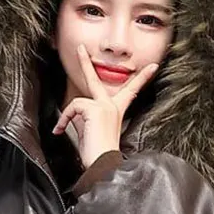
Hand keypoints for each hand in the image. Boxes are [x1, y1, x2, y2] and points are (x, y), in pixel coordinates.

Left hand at [53, 45, 158, 168]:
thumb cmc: (98, 154)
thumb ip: (86, 117)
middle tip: (81, 48)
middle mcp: (112, 106)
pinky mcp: (96, 109)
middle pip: (97, 80)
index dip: (142, 79)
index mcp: (116, 111)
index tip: (153, 68)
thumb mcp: (92, 130)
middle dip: (86, 62)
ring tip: (61, 129)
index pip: (130, 91)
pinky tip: (60, 130)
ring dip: (66, 116)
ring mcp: (105, 106)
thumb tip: (74, 112)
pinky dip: (64, 119)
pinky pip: (74, 107)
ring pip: (78, 102)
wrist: (102, 164)